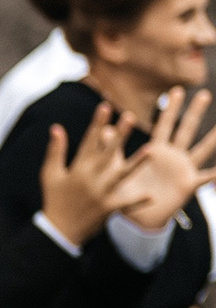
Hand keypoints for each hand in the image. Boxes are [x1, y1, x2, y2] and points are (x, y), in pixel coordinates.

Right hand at [40, 101, 144, 244]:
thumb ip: (56, 150)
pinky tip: (151, 196)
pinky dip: (137, 201)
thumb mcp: (50, 174)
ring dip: (136, 163)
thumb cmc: (55, 199)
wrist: (58, 230)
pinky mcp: (107, 208)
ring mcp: (100, 194)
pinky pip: (125, 204)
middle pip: (107, 153)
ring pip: (121, 175)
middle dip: (119, 135)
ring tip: (151, 150)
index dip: (97, 123)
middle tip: (130, 116)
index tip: (105, 106)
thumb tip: (56, 127)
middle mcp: (90, 179)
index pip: (89, 141)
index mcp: (78, 169)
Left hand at [106, 88, 215, 229]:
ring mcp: (183, 169)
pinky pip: (206, 177)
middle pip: (185, 130)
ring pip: (201, 149)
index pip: (164, 125)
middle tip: (204, 94)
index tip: (177, 90)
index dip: (170, 109)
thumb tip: (103, 129)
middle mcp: (172, 156)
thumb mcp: (119, 169)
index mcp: (155, 151)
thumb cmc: (128, 192)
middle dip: (194, 113)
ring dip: (213, 138)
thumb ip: (113, 149)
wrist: (137, 217)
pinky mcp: (188, 184)